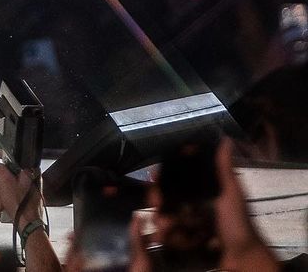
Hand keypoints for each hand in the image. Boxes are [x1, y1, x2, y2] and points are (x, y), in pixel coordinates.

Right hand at [0, 161, 42, 227]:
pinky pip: (6, 200)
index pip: (14, 158)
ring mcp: (24, 194)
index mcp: (28, 173)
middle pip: (5, 177)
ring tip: (1, 206)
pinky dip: (1, 205)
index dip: (4, 156)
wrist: (28, 226)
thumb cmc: (21, 205)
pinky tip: (2, 210)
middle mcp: (28, 182)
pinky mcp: (21, 204)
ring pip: (3, 190)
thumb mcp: (5, 180)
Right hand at [126, 140, 279, 271]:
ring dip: (162, 221)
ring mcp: (190, 226)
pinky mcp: (188, 243)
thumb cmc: (237, 224)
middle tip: (156, 204)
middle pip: (166, 198)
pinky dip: (171, 238)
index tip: (153, 176)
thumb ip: (224, 168)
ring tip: (165, 229)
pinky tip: (170, 239)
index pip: (177, 179)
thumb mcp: (232, 194)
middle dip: (157, 200)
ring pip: (165, 217)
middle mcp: (194, 206)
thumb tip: (225, 138)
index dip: (163, 176)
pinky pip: (172, 238)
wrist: (242, 259)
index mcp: (203, 191)